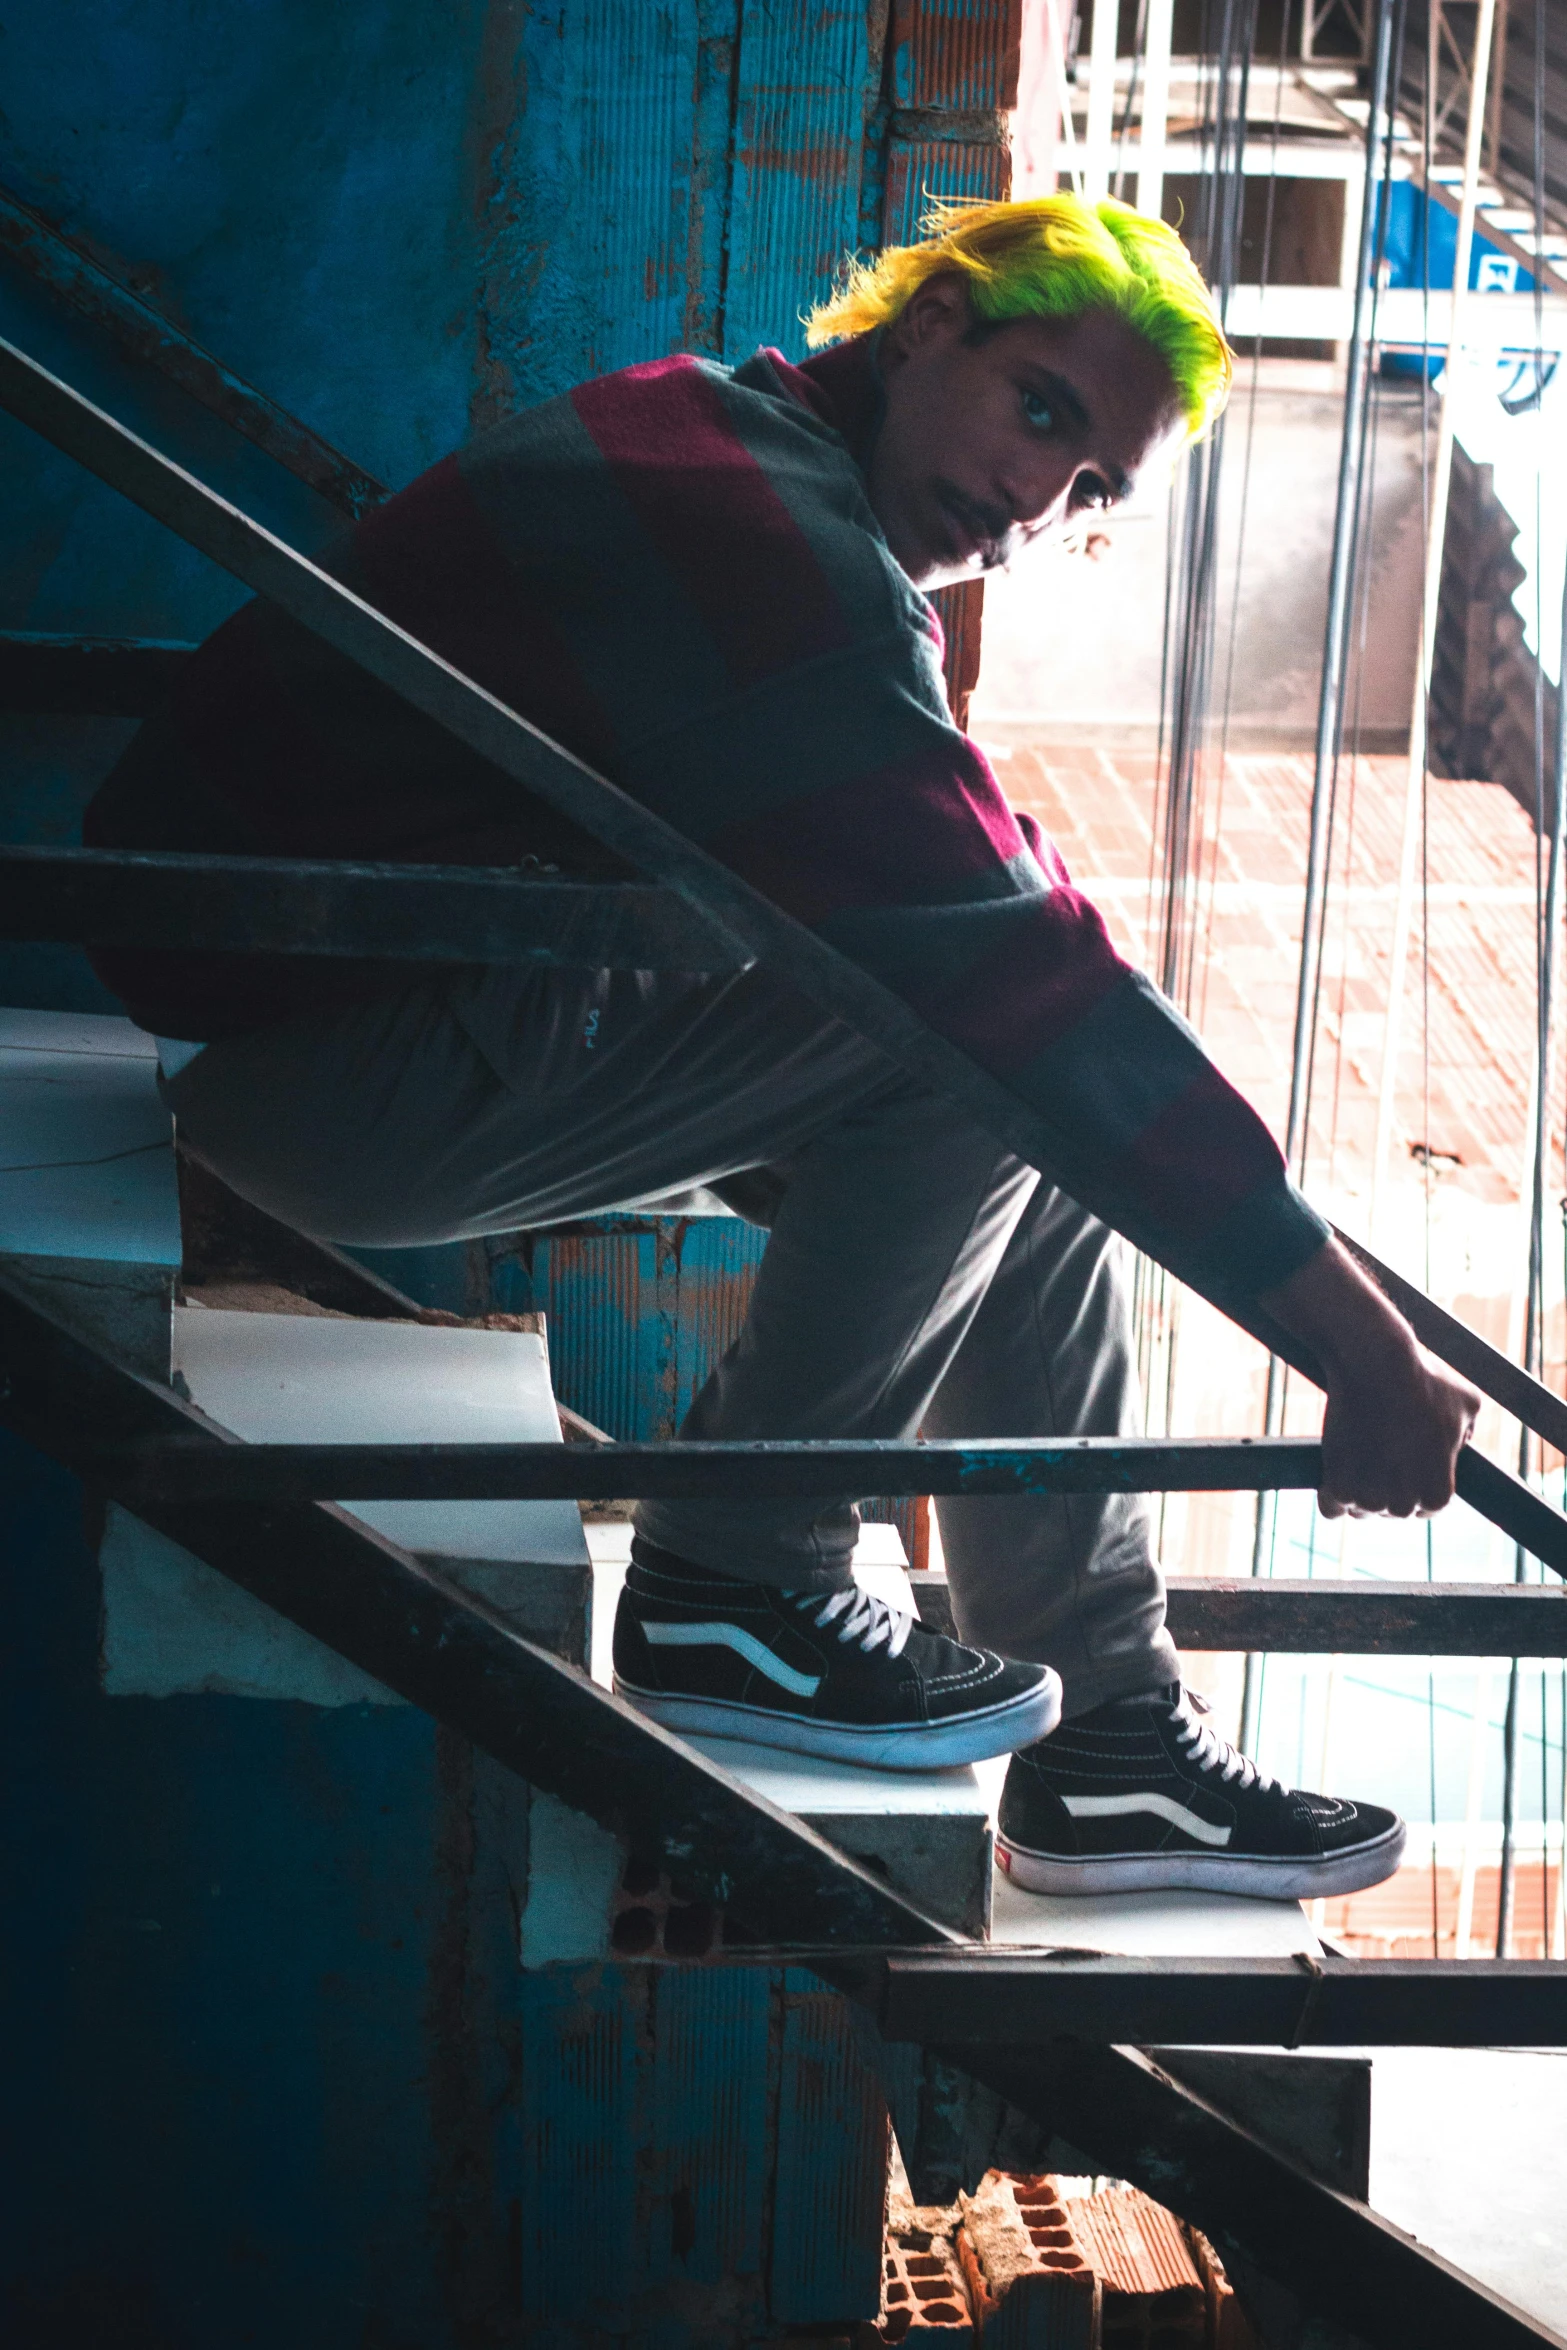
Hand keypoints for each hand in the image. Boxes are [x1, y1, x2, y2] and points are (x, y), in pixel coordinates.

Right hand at [1257, 1239, 1479, 1516]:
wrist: (1375, 1362)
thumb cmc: (1422, 1378)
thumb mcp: (1466, 1402)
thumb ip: (1467, 1431)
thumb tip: (1461, 1440)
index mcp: (1439, 1493)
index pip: (1427, 1508)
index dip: (1415, 1485)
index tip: (1403, 1466)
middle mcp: (1406, 1504)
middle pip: (1391, 1510)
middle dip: (1385, 1487)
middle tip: (1378, 1455)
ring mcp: (1369, 1498)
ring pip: (1359, 1509)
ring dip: (1356, 1491)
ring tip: (1357, 1456)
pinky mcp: (1336, 1485)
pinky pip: (1331, 1508)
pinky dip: (1330, 1494)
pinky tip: (1334, 1474)